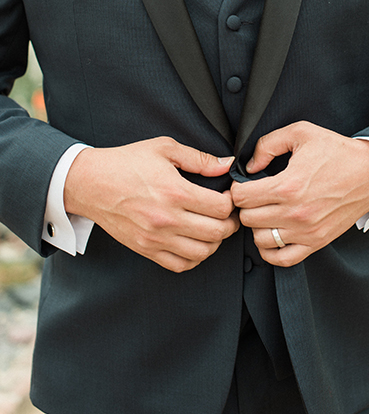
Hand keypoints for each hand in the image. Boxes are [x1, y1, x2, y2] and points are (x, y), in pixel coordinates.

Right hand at [64, 138, 238, 272]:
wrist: (90, 183)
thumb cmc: (126, 163)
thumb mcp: (164, 148)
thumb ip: (198, 158)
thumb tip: (226, 166)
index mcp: (175, 192)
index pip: (221, 208)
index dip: (232, 202)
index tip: (229, 196)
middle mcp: (167, 219)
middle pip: (217, 232)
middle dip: (230, 223)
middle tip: (229, 214)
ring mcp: (156, 238)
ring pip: (202, 253)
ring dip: (215, 242)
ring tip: (214, 228)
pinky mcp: (146, 249)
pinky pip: (180, 264)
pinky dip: (195, 257)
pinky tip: (195, 242)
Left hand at [231, 122, 368, 266]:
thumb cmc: (336, 151)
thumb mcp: (301, 132)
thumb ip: (268, 144)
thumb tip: (248, 166)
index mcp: (288, 185)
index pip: (241, 197)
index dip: (237, 188)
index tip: (244, 184)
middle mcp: (295, 212)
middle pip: (248, 219)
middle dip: (246, 206)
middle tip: (253, 197)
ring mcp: (307, 231)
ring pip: (260, 240)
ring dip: (257, 227)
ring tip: (264, 213)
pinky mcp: (317, 242)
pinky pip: (282, 259)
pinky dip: (271, 250)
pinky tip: (273, 233)